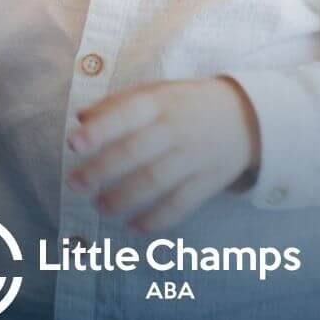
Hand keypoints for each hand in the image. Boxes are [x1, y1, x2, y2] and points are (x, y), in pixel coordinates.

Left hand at [65, 78, 260, 232]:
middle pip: (136, 152)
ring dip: (124, 198)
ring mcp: (193, 156)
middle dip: (102, 170)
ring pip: (155, 181)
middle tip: (75, 184)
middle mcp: (175, 128)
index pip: (126, 114)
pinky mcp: (208, 181)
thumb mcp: (156, 92)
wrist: (246, 115)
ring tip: (101, 208)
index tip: (74, 143)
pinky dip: (158, 219)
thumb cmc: (186, 103)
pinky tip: (135, 227)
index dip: (100, 130)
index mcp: (159, 102)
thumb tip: (80, 117)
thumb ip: (117, 104)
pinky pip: (181, 204)